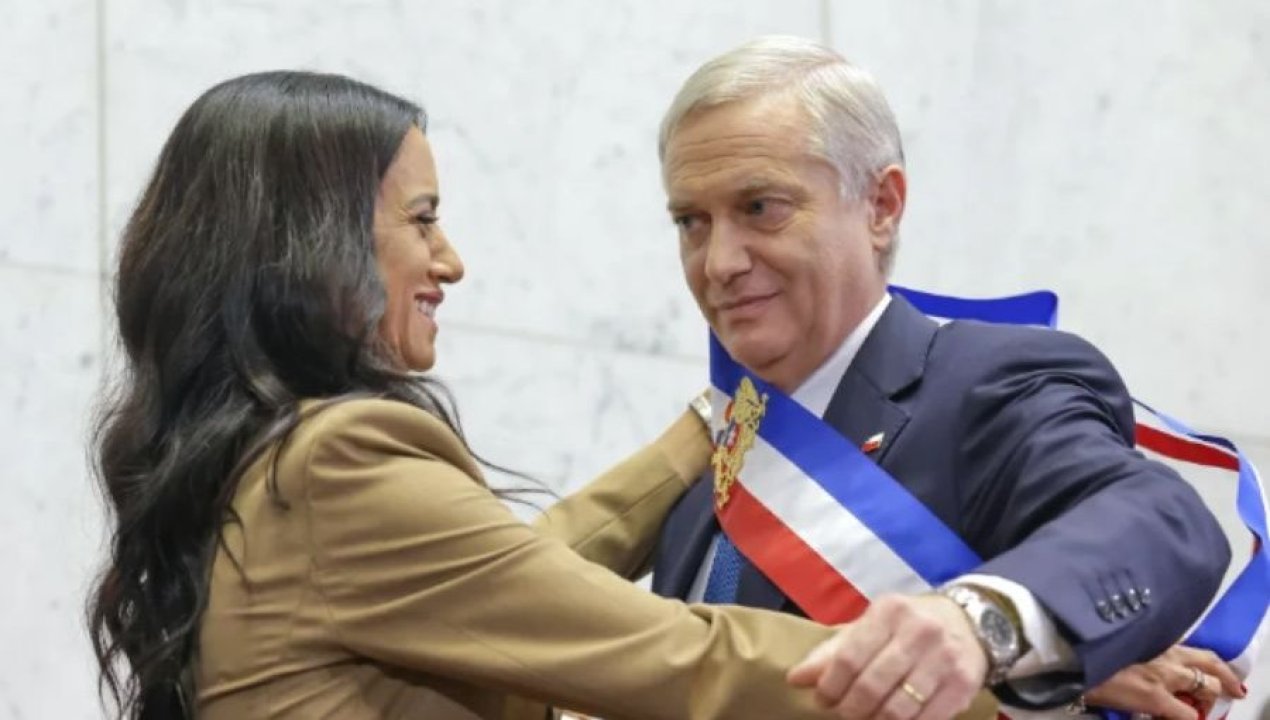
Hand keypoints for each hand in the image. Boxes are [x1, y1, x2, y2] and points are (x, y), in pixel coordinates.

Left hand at [787, 594, 987, 719]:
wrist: (970, 622)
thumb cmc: (908, 625)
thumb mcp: (871, 626)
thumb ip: (833, 651)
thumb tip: (795, 678)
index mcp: (889, 612)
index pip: (848, 657)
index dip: (830, 686)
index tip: (822, 700)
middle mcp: (919, 631)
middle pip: (871, 686)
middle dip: (850, 709)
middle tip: (844, 714)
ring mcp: (944, 659)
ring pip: (897, 709)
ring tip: (866, 719)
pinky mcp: (964, 684)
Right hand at [1084, 645, 1244, 719]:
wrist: (1074, 658)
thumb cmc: (1090, 647)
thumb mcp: (1120, 640)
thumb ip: (1139, 646)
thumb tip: (1144, 660)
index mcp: (1156, 637)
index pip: (1196, 649)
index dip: (1213, 664)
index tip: (1217, 673)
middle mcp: (1166, 651)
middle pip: (1210, 664)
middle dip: (1222, 680)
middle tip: (1230, 691)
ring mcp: (1165, 675)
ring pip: (1206, 687)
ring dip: (1207, 698)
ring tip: (1199, 707)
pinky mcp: (1157, 697)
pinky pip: (1189, 715)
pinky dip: (1191, 717)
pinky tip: (1182, 717)